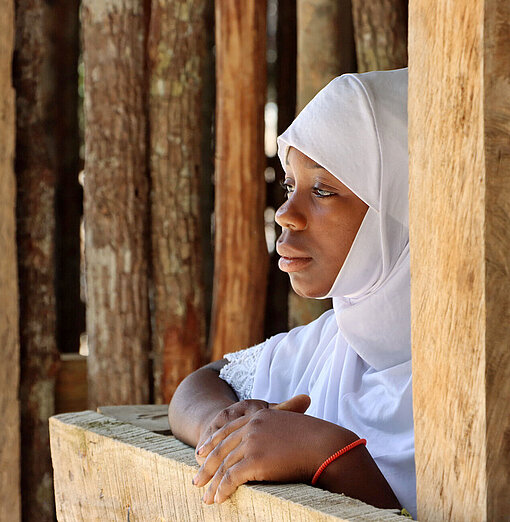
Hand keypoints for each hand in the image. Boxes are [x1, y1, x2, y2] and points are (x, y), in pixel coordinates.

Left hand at [192, 395, 355, 503]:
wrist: (326, 444)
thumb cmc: (315, 438)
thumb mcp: (290, 427)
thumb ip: (274, 433)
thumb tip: (269, 446)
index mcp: (259, 415)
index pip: (229, 430)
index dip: (213, 443)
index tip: (201, 454)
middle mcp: (252, 427)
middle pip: (222, 447)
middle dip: (207, 465)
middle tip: (196, 480)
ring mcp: (252, 442)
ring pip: (224, 465)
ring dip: (213, 484)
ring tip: (206, 498)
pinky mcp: (255, 460)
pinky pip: (232, 477)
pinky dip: (222, 490)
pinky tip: (218, 499)